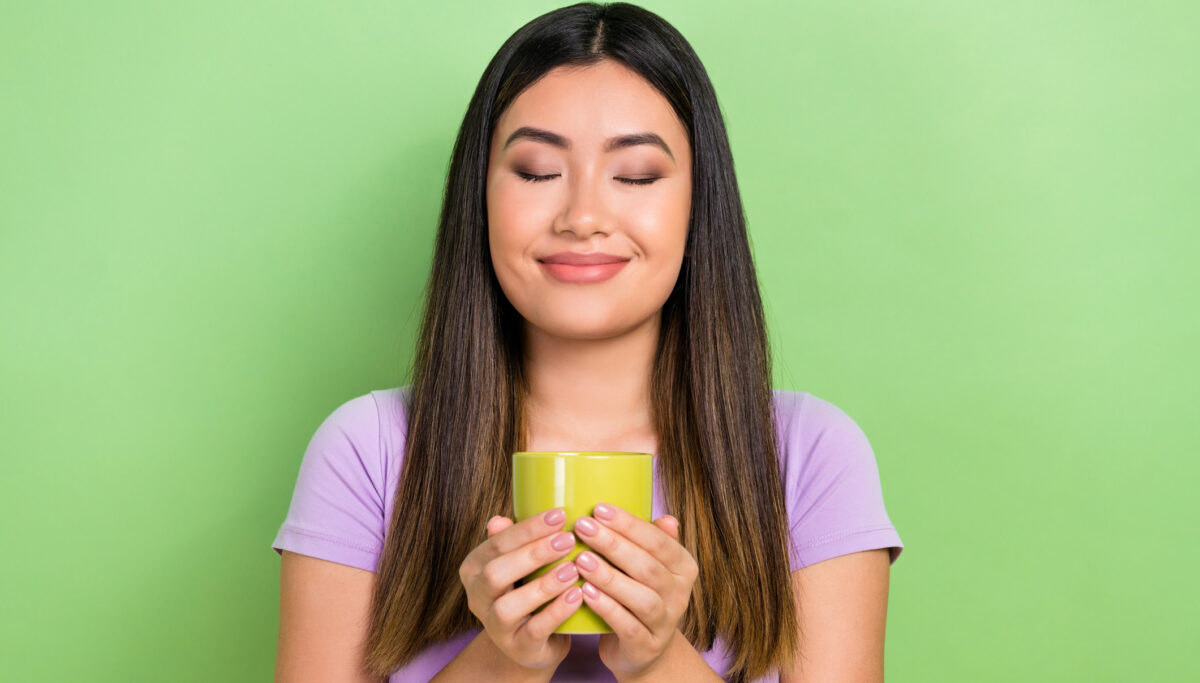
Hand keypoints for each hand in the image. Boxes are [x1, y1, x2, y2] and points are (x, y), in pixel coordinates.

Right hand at [458, 507, 582, 672]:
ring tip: (573, 568)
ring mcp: (495, 627)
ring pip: (509, 606)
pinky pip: (534, 630)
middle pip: (496, 572)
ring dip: (543, 585)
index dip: (528, 528)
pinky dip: (556, 612)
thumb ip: (514, 539)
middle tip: (568, 539)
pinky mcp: (517, 648)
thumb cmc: (526, 589)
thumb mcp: (519, 562)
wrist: (530, 642)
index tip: (560, 515)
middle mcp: (477, 597)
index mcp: (474, 568)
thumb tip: (498, 519)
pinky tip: (577, 595)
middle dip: (533, 554)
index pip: (497, 543)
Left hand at [571, 503, 699, 677]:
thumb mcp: (647, 565)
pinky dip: (607, 609)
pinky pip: (628, 626)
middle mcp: (680, 595)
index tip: (598, 508)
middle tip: (582, 527)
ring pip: (641, 597)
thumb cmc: (638, 595)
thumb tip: (666, 517)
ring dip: (609, 577)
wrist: (643, 651)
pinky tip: (585, 593)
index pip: (659, 541)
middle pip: (648, 566)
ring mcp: (665, 623)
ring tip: (580, 559)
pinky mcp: (646, 647)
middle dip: (614, 544)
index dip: (629, 524)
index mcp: (683, 567)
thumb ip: (651, 541)